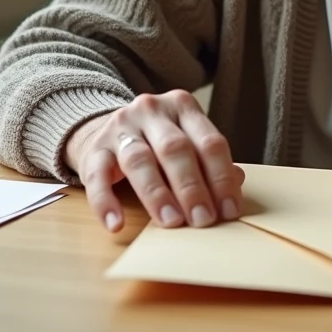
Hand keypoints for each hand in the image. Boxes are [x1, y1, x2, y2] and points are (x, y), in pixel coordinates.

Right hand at [63, 90, 244, 233]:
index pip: (210, 142)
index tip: (229, 210)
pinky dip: (106, 202)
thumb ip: (209, 161)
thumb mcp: (186, 142)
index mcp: (183, 107)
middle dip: (192, 187)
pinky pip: (97, 176)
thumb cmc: (156, 144)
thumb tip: (237, 182)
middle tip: (203, 219)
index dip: (222, 177)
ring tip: (171, 221)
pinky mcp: (93, 148)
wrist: (104, 132)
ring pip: (140, 160)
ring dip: (157, 194)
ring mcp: (120, 127)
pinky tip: (116, 224)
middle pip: (176, 149)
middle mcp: (152, 111)